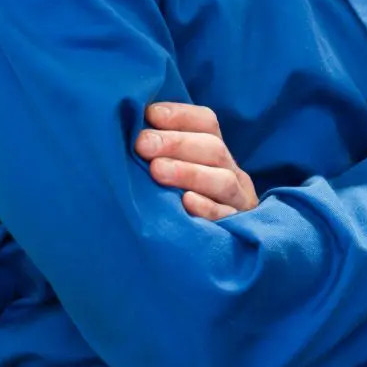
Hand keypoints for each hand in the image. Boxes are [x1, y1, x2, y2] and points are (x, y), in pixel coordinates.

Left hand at [135, 102, 257, 220]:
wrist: (216, 251)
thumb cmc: (177, 200)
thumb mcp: (174, 170)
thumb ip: (158, 149)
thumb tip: (129, 126)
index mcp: (215, 152)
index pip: (206, 122)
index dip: (180, 115)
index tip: (150, 114)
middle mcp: (230, 172)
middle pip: (213, 149)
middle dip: (176, 143)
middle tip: (143, 144)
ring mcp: (236, 201)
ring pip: (222, 180)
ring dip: (189, 172)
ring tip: (157, 170)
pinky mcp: (237, 227)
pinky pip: (225, 216)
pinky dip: (206, 207)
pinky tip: (185, 202)